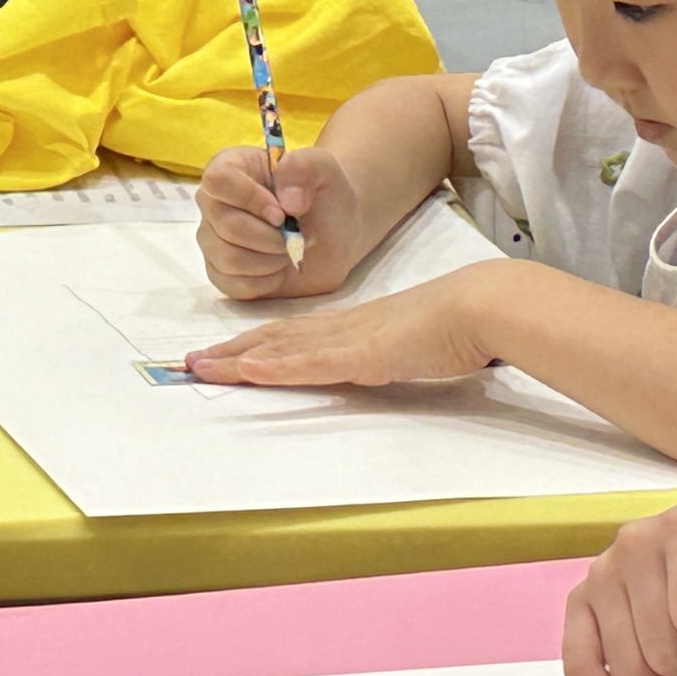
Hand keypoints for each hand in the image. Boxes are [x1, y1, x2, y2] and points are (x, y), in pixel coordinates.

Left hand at [183, 276, 494, 389]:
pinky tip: (252, 372)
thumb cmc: (459, 323)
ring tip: (201, 366)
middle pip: (275, 339)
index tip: (220, 353)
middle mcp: (343, 328)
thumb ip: (391, 351)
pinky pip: (316, 363)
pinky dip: (281, 368)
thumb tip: (381, 362)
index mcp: (353, 326)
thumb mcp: (412, 340)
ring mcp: (353, 339)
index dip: (252, 344)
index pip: (291, 335)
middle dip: (231, 351)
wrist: (486, 303)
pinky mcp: (369, 354)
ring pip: (284, 349)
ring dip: (240, 359)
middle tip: (189, 361)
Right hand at [195, 141, 364, 295]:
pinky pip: (232, 284)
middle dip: (271, 238)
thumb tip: (287, 202)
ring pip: (228, 258)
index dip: (251, 200)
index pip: (218, 181)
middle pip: (226, 225)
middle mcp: (213, 202)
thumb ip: (304, 168)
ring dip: (270, 261)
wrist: (334, 233)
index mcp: (230, 167)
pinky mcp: (220, 271)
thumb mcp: (324, 168)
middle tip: (297, 235)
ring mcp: (212, 238)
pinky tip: (278, 269)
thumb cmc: (323, 195)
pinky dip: (265, 282)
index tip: (282, 213)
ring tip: (289, 251)